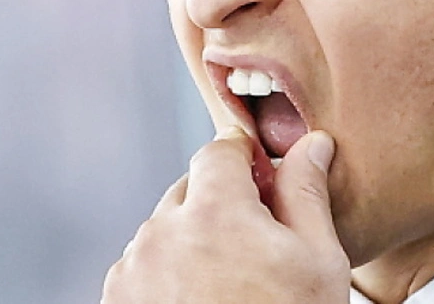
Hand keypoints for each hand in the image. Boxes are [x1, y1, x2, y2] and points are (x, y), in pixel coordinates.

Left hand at [101, 128, 349, 302]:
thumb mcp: (318, 263)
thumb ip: (307, 193)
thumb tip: (312, 144)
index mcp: (214, 214)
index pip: (219, 151)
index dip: (245, 160)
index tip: (263, 179)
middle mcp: (162, 234)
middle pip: (190, 189)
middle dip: (221, 205)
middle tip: (256, 246)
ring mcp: (132, 271)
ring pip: (165, 229)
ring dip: (192, 240)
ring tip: (229, 285)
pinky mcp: (115, 301)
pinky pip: (143, 267)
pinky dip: (168, 274)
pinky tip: (202, 301)